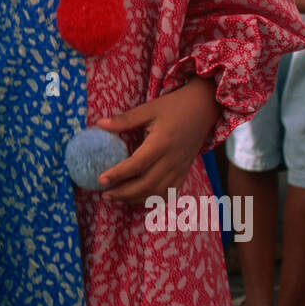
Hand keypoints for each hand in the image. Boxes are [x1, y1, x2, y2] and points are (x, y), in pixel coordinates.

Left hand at [95, 77, 220, 204]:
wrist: (204, 108)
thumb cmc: (175, 106)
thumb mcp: (149, 108)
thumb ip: (124, 119)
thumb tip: (99, 124)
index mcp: (161, 143)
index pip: (136, 165)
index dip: (117, 174)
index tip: (100, 180)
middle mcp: (172, 159)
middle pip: (146, 185)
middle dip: (123, 193)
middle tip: (105, 194)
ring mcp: (180, 168)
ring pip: (157, 192)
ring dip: (135, 199)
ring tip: (117, 198)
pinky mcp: (184, 171)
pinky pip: (170, 193)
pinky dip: (153, 199)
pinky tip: (138, 198)